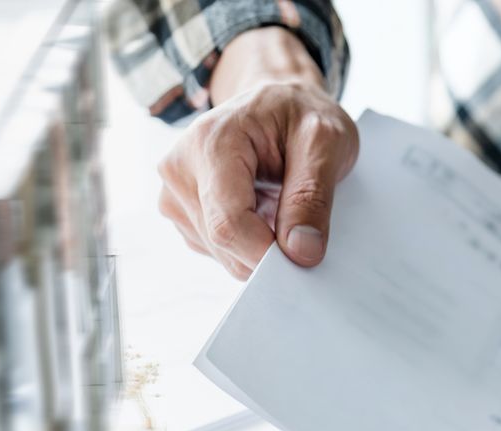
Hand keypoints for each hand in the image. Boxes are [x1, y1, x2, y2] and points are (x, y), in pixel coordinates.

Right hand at [157, 27, 356, 278]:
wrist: (277, 102)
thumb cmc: (300, 114)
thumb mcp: (326, 142)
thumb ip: (313, 196)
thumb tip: (301, 252)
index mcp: (211, 142)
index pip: (228, 223)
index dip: (267, 253)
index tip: (304, 258)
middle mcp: (179, 168)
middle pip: (223, 241)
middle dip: (269, 250)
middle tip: (306, 227)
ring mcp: (174, 192)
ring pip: (220, 252)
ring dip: (260, 245)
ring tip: (282, 205)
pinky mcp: (180, 211)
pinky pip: (217, 249)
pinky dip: (248, 243)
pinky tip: (265, 212)